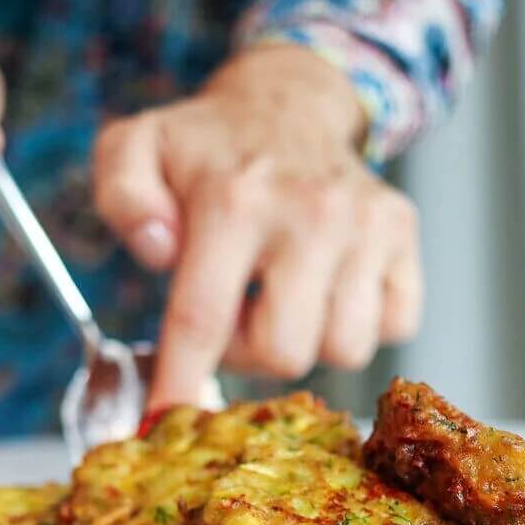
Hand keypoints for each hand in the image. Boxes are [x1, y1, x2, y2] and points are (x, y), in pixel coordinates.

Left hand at [91, 45, 423, 408]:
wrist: (289, 102)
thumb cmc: (207, 146)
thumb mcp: (134, 149)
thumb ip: (122, 198)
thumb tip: (157, 251)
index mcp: (233, 199)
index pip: (203, 318)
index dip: (182, 382)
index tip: (163, 422)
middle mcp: (310, 213)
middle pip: (283, 353)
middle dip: (249, 353)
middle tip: (234, 313)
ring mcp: (366, 225)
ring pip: (344, 350)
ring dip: (306, 339)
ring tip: (280, 298)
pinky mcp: (403, 234)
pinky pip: (393, 327)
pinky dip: (360, 323)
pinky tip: (328, 289)